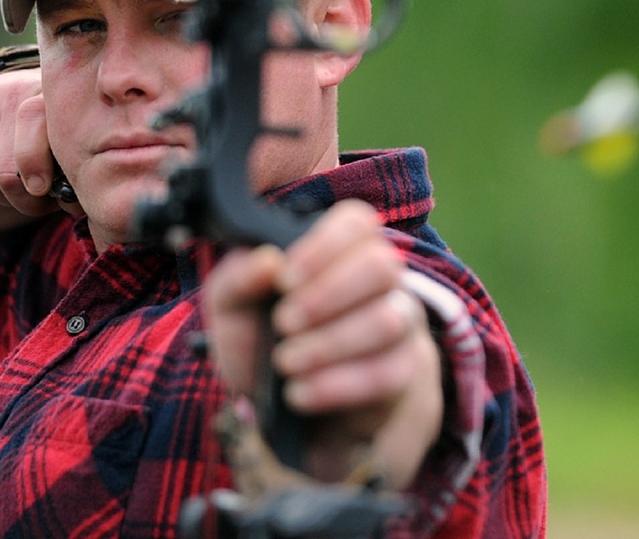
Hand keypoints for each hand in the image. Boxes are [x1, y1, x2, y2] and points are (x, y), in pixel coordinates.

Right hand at [0, 68, 78, 227]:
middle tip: (39, 202)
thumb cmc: (56, 128)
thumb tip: (73, 205)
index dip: (36, 166)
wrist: (21, 96)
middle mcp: (11, 93)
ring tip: (23, 194)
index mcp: (48, 94)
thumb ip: (74, 165)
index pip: (32, 124)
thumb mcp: (71, 136)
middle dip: (25, 198)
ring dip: (4, 198)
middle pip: (6, 170)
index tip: (44, 190)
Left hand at [204, 199, 442, 486]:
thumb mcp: (233, 313)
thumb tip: (268, 261)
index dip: (323, 245)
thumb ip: (237, 280)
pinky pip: (388, 372)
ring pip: (389, 320)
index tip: (284, 280)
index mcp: (342, 252)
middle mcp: (382, 282)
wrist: (279, 416)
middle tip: (284, 323)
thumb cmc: (261, 346)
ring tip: (287, 362)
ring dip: (329, 343)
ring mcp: (402, 324)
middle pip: (382, 264)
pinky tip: (300, 394)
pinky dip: (337, 384)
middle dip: (327, 295)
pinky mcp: (405, 372)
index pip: (358, 222)